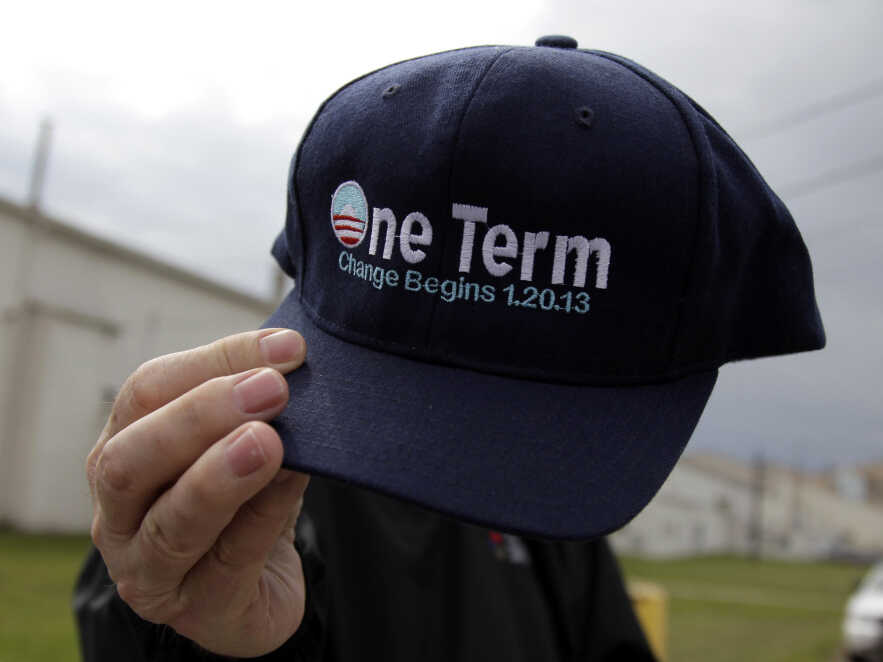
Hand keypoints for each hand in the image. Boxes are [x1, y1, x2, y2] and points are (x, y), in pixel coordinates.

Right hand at [85, 328, 309, 656]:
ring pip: (169, 522)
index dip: (216, 362)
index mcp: (121, 450)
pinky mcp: (197, 610)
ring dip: (221, 474)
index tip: (286, 348)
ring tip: (268, 442)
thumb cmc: (244, 502)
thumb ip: (256, 409)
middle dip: (202, 415)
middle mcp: (118, 512)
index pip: (147, 392)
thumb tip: (291, 365)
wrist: (259, 589)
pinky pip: (228, 560)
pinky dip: (263, 515)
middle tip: (271, 389)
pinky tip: (292, 482)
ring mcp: (148, 569)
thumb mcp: (244, 445)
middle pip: (132, 458)